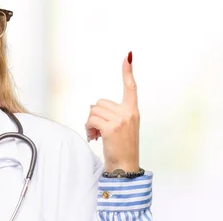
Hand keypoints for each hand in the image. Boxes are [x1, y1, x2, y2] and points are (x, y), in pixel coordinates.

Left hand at [85, 52, 139, 172]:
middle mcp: (129, 113)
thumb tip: (93, 107)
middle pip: (101, 102)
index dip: (128, 71)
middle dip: (95, 115)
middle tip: (97, 130)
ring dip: (90, 123)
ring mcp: (121, 120)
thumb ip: (113, 114)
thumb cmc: (122, 148)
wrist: (125, 167)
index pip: (131, 87)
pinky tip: (94, 138)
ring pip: (94, 110)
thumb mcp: (123, 128)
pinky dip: (88, 128)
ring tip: (96, 134)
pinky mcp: (111, 128)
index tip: (128, 56)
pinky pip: (91, 120)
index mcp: (133, 111)